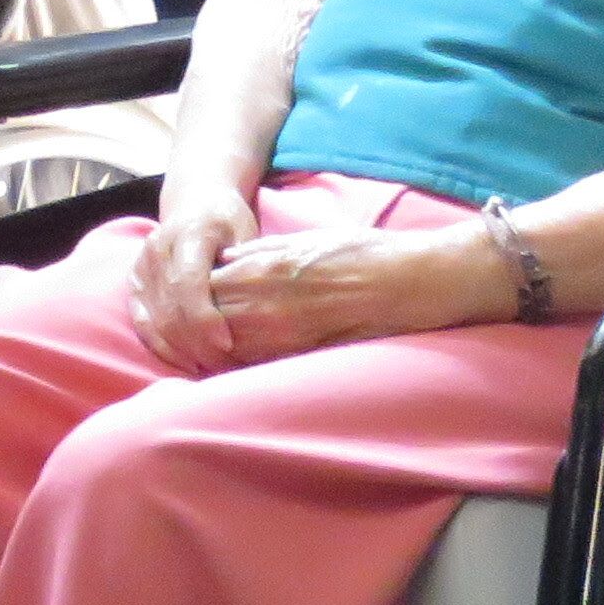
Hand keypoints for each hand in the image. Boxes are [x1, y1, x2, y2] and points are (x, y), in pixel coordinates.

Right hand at [130, 185, 258, 370]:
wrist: (195, 202)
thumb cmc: (229, 221)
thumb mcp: (245, 233)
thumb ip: (246, 266)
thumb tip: (256, 308)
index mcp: (188, 232)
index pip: (188, 282)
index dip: (204, 318)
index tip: (227, 344)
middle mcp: (157, 248)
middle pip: (170, 307)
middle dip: (196, 343)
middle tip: (224, 367)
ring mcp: (141, 266)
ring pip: (154, 319)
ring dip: (180, 350)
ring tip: (209, 368)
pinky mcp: (133, 281)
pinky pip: (142, 322)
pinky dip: (161, 346)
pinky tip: (184, 361)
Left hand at [189, 220, 500, 369]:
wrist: (410, 280)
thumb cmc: (362, 254)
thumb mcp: (303, 240)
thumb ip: (261, 252)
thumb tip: (227, 259)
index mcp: (263, 267)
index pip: (202, 286)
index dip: (193, 296)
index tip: (194, 299)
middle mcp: (265, 301)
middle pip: (207, 320)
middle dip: (198, 326)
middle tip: (198, 330)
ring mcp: (283, 331)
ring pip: (227, 348)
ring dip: (218, 350)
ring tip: (217, 349)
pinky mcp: (304, 354)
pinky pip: (261, 365)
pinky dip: (247, 365)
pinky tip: (249, 362)